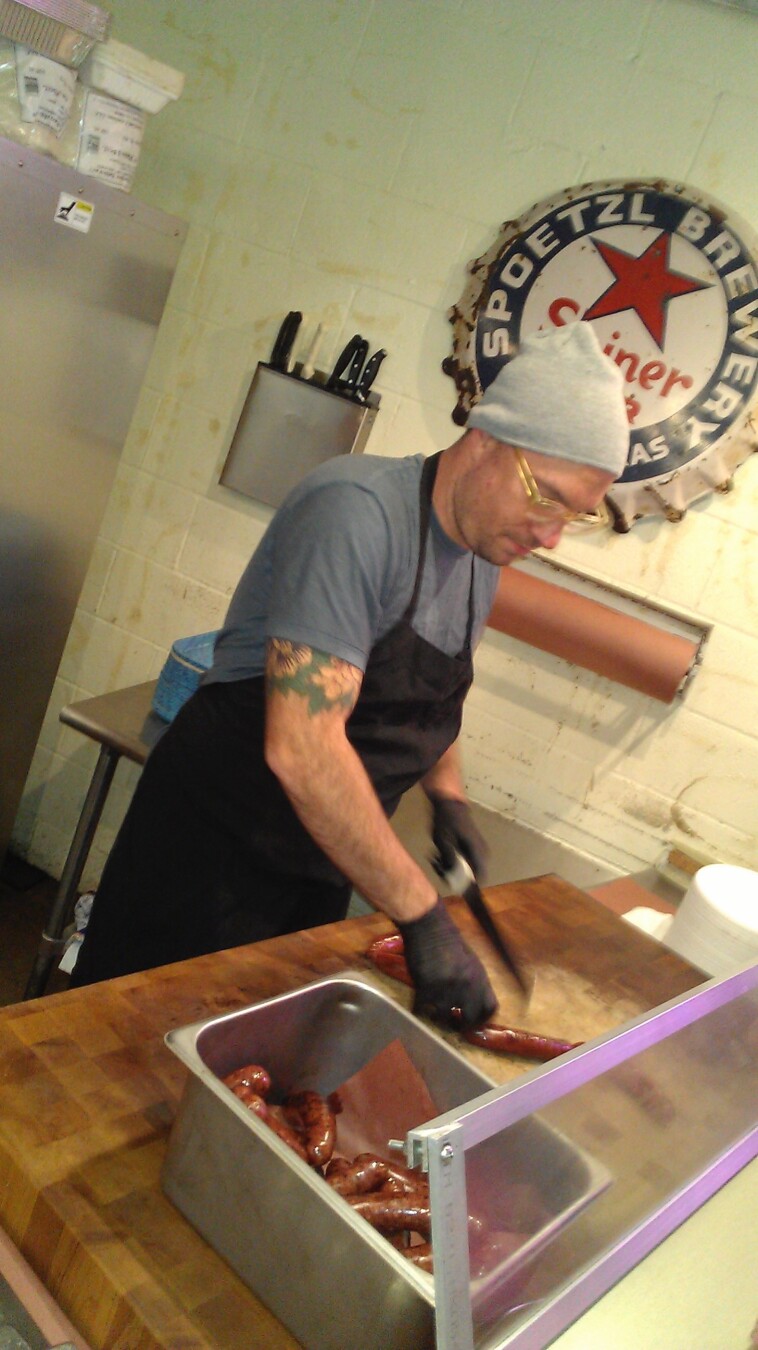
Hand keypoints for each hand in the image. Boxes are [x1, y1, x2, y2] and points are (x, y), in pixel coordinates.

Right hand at [398, 900, 496, 1029]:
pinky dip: (419, 1010)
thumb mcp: (470, 961)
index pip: (490, 1008)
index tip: (474, 1023)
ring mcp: (445, 990)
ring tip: (433, 1014)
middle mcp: (466, 987)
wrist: (429, 928)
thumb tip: (474, 1002)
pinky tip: (419, 1005)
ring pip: (443, 1019)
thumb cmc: (448, 940)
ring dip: (437, 1018)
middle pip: (468, 1020)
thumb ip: (474, 982)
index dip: (482, 1019)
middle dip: (460, 1026)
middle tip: (453, 1025)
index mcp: (480, 978)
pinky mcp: (425, 989)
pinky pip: (421, 1010)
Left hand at [428, 793, 488, 881]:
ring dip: (450, 868)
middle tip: (437, 867)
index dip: (468, 887)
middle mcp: (482, 853)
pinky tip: (438, 855)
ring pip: (467, 868)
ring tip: (434, 859)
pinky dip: (452, 861)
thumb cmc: (447, 820)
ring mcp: (478, 850)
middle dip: (453, 876)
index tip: (452, 886)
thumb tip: (453, 877)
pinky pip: (465, 861)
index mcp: (477, 851)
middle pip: (471, 875)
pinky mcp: (472, 848)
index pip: (480, 877)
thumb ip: (450, 860)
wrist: (450, 803)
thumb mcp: (443, 841)